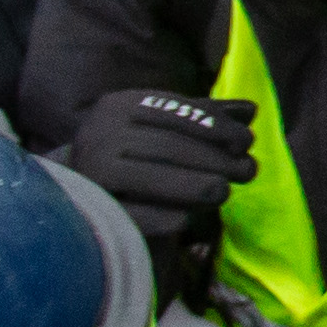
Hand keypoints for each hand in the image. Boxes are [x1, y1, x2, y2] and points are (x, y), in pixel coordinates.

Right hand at [62, 88, 257, 259]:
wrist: (76, 192)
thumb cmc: (131, 154)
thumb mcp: (162, 128)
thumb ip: (203, 117)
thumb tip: (251, 110)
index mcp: (118, 106)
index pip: (173, 112)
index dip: (215, 126)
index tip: (246, 141)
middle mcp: (99, 134)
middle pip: (168, 146)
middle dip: (215, 158)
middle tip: (249, 171)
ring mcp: (91, 171)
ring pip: (152, 177)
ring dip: (195, 185)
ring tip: (225, 192)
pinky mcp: (92, 208)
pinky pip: (132, 213)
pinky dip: (161, 217)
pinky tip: (186, 219)